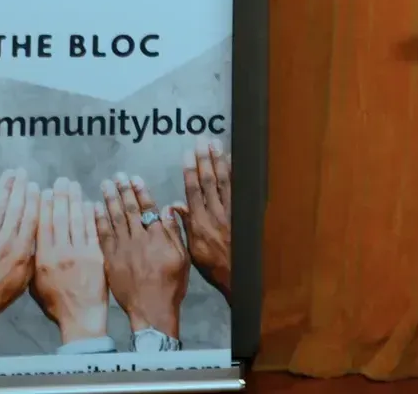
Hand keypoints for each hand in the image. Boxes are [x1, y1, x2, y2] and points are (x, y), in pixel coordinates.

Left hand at [0, 169, 39, 337]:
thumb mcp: (24, 279)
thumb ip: (30, 256)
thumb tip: (36, 239)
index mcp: (22, 249)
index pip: (31, 217)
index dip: (33, 199)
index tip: (35, 186)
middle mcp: (6, 240)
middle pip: (15, 208)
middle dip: (19, 187)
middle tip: (21, 172)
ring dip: (3, 189)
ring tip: (7, 175)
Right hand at [30, 178, 107, 344]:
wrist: (81, 318)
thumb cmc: (56, 305)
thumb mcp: (35, 284)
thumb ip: (34, 260)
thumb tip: (32, 239)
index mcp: (42, 259)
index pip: (41, 226)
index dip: (42, 206)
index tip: (43, 190)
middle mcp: (60, 252)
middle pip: (59, 217)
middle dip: (59, 196)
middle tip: (61, 180)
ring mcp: (79, 252)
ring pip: (76, 220)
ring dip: (75, 200)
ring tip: (73, 185)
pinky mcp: (96, 255)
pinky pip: (92, 230)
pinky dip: (90, 215)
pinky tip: (89, 203)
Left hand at [97, 174, 188, 339]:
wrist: (150, 311)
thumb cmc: (170, 286)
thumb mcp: (182, 258)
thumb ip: (173, 232)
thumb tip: (168, 208)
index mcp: (157, 237)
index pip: (147, 208)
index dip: (140, 192)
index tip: (133, 178)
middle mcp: (138, 239)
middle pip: (128, 210)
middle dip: (122, 191)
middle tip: (116, 176)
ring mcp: (122, 250)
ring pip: (114, 219)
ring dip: (109, 200)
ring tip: (104, 185)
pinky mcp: (109, 260)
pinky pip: (101, 236)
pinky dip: (97, 221)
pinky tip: (93, 209)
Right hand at [176, 139, 231, 300]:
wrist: (238, 275)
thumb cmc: (212, 265)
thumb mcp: (192, 249)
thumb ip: (185, 225)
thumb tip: (175, 205)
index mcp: (199, 222)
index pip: (193, 191)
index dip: (190, 171)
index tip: (188, 154)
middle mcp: (214, 213)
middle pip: (209, 182)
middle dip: (205, 159)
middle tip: (202, 141)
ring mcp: (230, 212)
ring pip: (224, 182)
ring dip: (220, 161)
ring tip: (216, 144)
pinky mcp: (242, 213)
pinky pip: (238, 190)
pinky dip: (235, 174)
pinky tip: (233, 161)